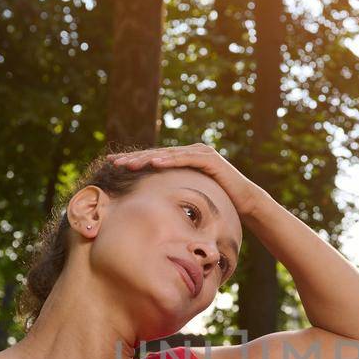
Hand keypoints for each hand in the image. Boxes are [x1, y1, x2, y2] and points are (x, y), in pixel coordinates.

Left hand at [108, 142, 268, 216]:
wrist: (246, 202)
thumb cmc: (219, 202)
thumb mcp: (192, 197)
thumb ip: (176, 194)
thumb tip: (155, 206)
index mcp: (184, 159)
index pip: (154, 159)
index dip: (134, 161)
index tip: (113, 165)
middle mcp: (191, 151)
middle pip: (157, 154)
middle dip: (134, 158)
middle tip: (113, 162)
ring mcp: (200, 152)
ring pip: (167, 155)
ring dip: (146, 159)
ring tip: (128, 164)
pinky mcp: (209, 159)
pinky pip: (185, 159)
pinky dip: (169, 161)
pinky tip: (154, 163)